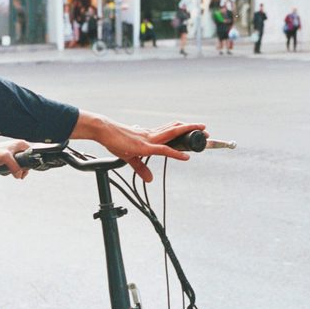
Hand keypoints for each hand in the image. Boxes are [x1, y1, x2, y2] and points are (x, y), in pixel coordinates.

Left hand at [0, 139, 31, 178]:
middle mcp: (17, 148)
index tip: (24, 170)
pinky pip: (13, 168)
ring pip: (20, 166)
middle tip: (19, 175)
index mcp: (20, 144)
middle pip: (27, 162)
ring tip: (11, 173)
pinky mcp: (6, 160)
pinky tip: (6, 172)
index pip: (32, 154)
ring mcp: (12, 155)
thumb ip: (15, 167)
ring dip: (17, 172)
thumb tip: (19, 175)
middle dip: (23, 170)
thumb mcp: (6, 158)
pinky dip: (11, 172)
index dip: (30, 163)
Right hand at [73, 112, 204, 181]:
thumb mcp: (129, 158)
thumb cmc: (114, 140)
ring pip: (174, 134)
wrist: (104, 131)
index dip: (182, 129)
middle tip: (205, 129)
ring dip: (189, 133)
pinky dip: (176, 154)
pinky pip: (164, 151)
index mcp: (149, 135)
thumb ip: (141, 169)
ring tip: (202, 133)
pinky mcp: (146, 147)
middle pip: (176, 129)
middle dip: (191, 129)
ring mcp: (150, 140)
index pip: (170, 130)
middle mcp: (152, 135)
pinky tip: (186, 157)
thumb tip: (150, 179)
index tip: (193, 129)